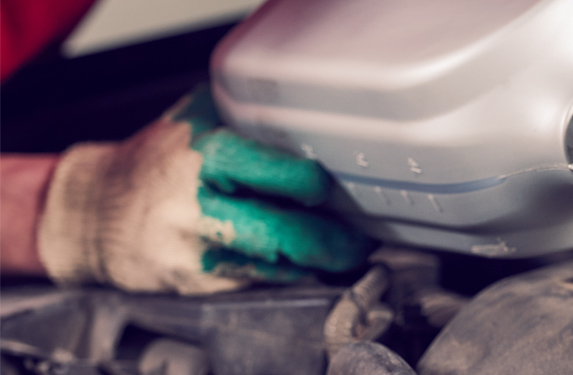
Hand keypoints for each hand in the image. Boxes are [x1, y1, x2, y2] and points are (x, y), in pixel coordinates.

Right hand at [38, 85, 375, 293]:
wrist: (95, 212)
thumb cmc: (154, 160)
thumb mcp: (195, 117)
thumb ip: (248, 113)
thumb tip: (311, 112)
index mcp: (206, 157)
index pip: (282, 175)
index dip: (318, 184)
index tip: (336, 184)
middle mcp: (202, 209)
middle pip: (288, 235)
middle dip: (335, 240)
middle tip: (358, 235)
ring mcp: (200, 252)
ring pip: (280, 268)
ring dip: (321, 262)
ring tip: (344, 250)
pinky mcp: (199, 284)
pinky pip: (261, 283)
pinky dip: (290, 274)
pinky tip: (304, 261)